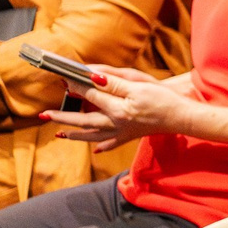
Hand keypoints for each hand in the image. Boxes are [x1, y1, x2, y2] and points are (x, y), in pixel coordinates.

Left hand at [42, 70, 202, 152]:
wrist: (184, 117)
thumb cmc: (164, 98)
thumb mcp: (139, 84)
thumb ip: (114, 81)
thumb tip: (91, 77)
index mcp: (117, 109)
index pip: (90, 95)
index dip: (76, 85)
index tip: (63, 78)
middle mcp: (116, 123)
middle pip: (84, 120)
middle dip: (62, 117)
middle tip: (44, 115)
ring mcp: (123, 132)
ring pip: (93, 135)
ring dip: (75, 135)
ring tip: (59, 134)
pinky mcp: (131, 136)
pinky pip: (112, 144)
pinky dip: (102, 147)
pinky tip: (95, 150)